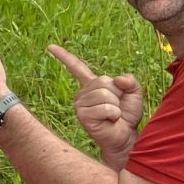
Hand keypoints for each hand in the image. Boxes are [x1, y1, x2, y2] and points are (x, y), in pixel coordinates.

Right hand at [48, 44, 143, 166]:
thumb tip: (118, 79)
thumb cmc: (127, 116)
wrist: (126, 136)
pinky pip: (105, 107)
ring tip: (113, 115)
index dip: (64, 57)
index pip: (77, 68)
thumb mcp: (134, 93)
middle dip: (117, 94)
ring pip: (105, 94)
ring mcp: (80, 105)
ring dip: (116, 105)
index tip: (49, 47)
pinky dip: (113, 114)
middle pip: (104, 81)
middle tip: (116, 107)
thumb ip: (130, 81)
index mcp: (92, 86)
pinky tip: (110, 120)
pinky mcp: (83, 116)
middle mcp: (82, 94)